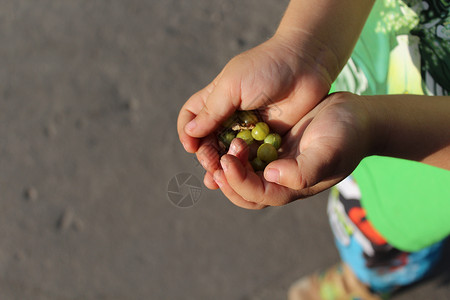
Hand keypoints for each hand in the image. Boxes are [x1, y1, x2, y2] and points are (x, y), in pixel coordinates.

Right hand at [177, 35, 332, 187]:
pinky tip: (240, 178)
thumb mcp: (233, 85)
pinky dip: (244, 168)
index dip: (187, 132)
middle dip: (206, 154)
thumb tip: (190, 132)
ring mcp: (248, 128)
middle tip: (211, 164)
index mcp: (216, 98)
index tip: (191, 146)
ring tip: (219, 178)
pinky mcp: (267, 138)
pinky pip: (252, 157)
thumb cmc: (266, 68)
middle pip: (208, 140)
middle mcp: (229, 115)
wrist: (306, 64)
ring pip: (228, 152)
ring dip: (222, 166)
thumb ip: (212, 110)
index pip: (191, 117)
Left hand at [212, 92, 372, 208]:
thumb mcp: (329, 152)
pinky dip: (231, 150)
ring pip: (241, 174)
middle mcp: (280, 180)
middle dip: (226, 179)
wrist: (357, 117)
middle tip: (213, 159)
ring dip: (224, 166)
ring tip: (213, 150)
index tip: (226, 162)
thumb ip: (303, 171)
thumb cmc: (347, 135)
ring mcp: (275, 163)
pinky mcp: (273, 145)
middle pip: (243, 192)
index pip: (257, 195)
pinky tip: (221, 137)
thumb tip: (270, 176)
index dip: (238, 182)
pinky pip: (246, 153)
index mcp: (292, 187)